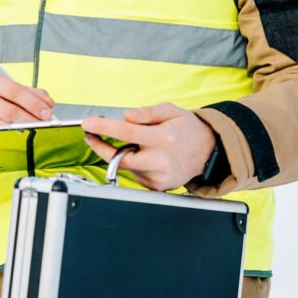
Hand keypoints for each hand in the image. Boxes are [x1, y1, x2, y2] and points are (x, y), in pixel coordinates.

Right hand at [0, 73, 54, 150]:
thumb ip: (32, 94)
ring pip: (1, 126)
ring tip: (35, 131)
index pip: (13, 90)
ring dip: (22, 130)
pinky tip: (21, 137)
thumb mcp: (13, 91)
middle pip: (8, 110)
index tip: (47, 112)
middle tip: (43, 124)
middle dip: (29, 119)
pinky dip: (10, 137)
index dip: (32, 102)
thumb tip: (48, 104)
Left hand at [82, 103, 215, 190]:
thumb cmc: (188, 128)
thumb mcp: (171, 111)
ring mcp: (159, 177)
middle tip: (92, 136)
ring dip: (122, 154)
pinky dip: (134, 164)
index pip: (126, 132)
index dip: (103, 128)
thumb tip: (126, 116)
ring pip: (127, 167)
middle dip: (101, 147)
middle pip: (119, 158)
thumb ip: (147, 112)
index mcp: (163, 139)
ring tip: (136, 143)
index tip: (88, 124)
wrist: (209, 152)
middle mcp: (161, 160)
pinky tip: (146, 156)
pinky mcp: (158, 187)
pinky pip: (136, 175)